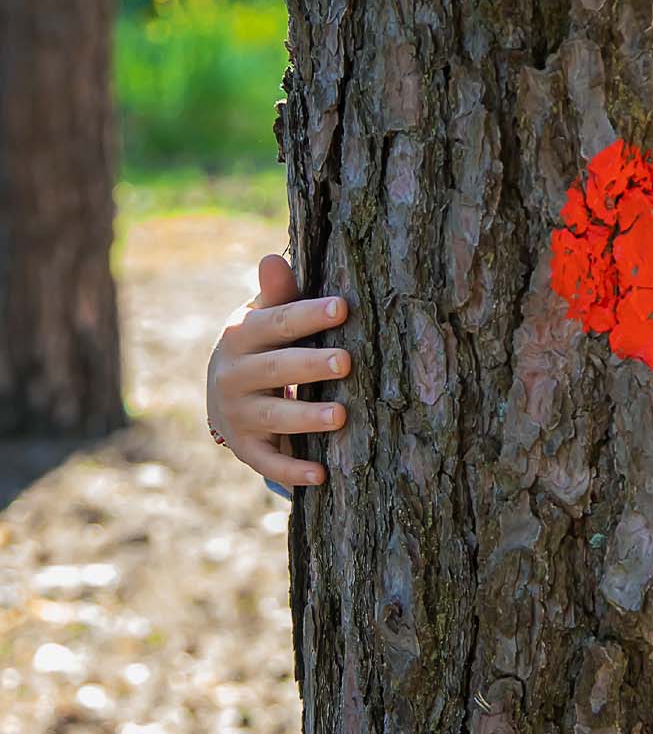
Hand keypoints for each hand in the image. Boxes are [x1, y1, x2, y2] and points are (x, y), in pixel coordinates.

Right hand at [205, 253, 350, 487]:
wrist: (224, 392)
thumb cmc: (262, 344)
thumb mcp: (264, 316)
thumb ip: (277, 293)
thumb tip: (274, 258)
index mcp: (241, 335)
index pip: (276, 323)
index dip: (308, 315)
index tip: (344, 307)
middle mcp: (233, 374)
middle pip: (276, 369)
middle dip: (310, 366)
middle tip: (347, 361)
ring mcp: (236, 413)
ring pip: (272, 416)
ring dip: (306, 417)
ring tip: (342, 416)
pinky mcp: (245, 447)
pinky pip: (268, 460)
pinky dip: (291, 469)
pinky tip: (322, 474)